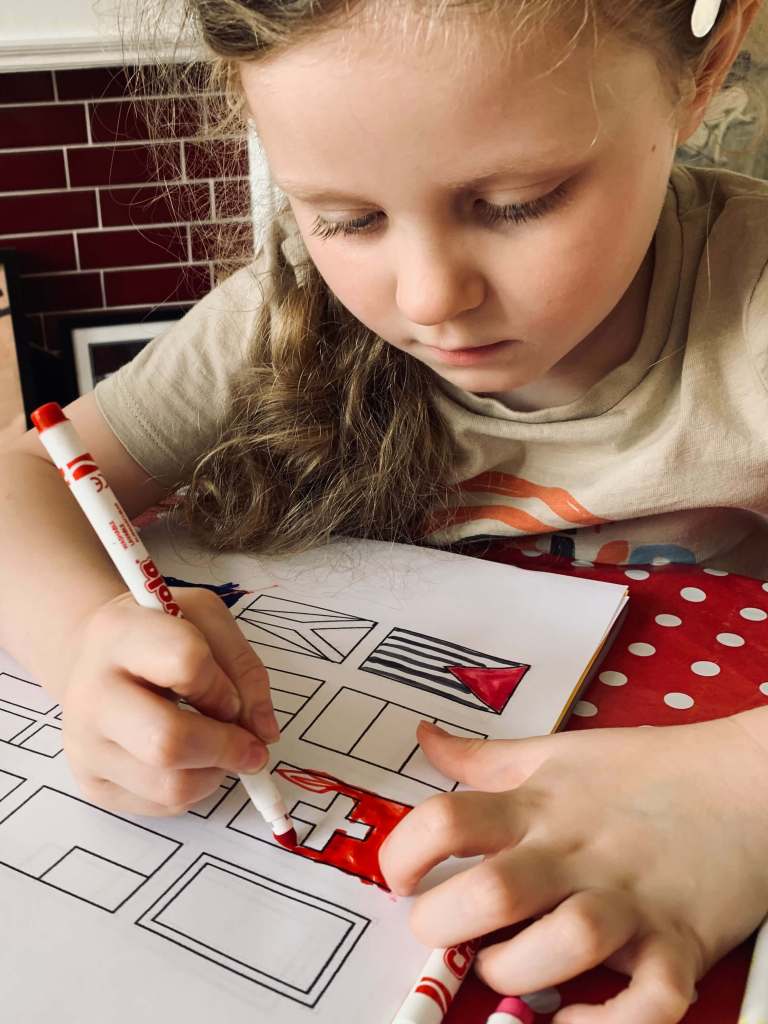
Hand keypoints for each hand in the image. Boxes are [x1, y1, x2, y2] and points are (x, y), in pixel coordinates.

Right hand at [59, 588, 278, 815]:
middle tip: (250, 745)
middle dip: (227, 748)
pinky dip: (195, 789)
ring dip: (215, 772)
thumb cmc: (157, 634)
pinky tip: (191, 760)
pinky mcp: (93, 785)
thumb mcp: (205, 620)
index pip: (186, 663)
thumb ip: (242, 668)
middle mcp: (91, 693)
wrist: (90, 655)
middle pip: (168, 742)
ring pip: (171, 786)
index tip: (230, 693)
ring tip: (217, 746)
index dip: (222, 684)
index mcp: (120, 635)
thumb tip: (264, 732)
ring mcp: (85, 746)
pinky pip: (163, 805)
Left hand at [379, 716, 767, 1023]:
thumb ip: (484, 757)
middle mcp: (577, 853)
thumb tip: (424, 739)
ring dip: (517, 971)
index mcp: (541, 805)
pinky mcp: (680, 943)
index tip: (399, 876)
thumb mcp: (556, 752)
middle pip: (492, 893)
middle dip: (444, 924)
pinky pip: (648, 1003)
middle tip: (441, 928)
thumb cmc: (647, 769)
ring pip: (564, 946)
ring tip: (504, 967)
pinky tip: (575, 1017)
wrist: (747, 781)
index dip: (403, 852)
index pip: (448, 820)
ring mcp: (631, 900)